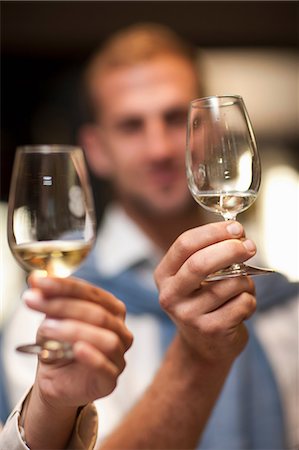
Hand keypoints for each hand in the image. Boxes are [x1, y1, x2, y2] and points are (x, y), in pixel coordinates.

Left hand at [23, 275, 132, 408]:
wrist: (56, 381)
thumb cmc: (59, 345)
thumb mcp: (51, 319)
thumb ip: (48, 300)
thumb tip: (35, 280)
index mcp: (111, 309)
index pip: (91, 292)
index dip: (65, 286)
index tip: (39, 282)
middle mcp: (119, 329)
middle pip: (98, 313)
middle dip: (63, 305)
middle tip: (34, 302)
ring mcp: (118, 355)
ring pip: (106, 338)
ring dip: (74, 330)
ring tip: (47, 328)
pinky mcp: (110, 380)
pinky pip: (106, 367)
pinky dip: (93, 356)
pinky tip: (78, 349)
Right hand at [154, 221, 256, 363]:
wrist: (203, 346)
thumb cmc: (203, 301)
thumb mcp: (195, 277)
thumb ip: (209, 253)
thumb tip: (237, 233)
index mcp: (164, 275)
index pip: (185, 244)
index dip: (213, 232)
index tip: (236, 228)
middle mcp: (170, 295)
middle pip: (200, 263)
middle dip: (230, 250)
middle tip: (249, 246)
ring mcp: (188, 315)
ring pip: (230, 283)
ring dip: (245, 281)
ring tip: (240, 289)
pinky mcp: (211, 330)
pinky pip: (243, 303)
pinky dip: (250, 300)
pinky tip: (240, 309)